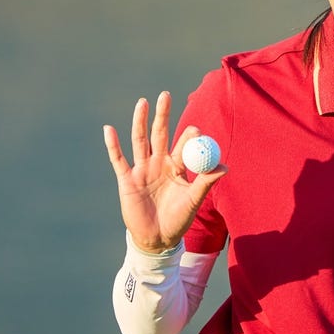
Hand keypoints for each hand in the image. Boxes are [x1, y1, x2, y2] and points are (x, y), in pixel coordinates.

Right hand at [103, 91, 226, 252]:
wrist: (158, 239)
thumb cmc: (179, 219)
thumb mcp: (193, 200)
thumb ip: (206, 182)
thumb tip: (225, 166)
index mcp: (177, 166)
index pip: (183, 145)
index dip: (188, 137)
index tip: (195, 130)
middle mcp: (159, 163)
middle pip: (160, 134)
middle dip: (162, 115)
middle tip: (166, 95)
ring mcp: (142, 170)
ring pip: (140, 140)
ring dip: (140, 121)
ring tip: (143, 102)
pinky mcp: (126, 179)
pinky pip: (118, 159)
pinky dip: (112, 145)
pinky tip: (108, 129)